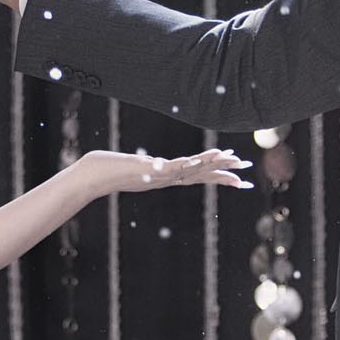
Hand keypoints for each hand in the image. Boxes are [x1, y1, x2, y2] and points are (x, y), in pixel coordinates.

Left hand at [73, 145, 251, 196]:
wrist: (91, 177)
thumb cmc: (108, 170)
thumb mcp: (134, 167)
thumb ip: (146, 167)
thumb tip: (151, 165)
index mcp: (166, 177)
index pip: (198, 177)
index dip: (219, 178)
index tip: (239, 180)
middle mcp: (166, 179)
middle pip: (202, 177)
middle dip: (225, 176)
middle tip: (247, 178)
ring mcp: (160, 176)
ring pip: (193, 171)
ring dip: (213, 166)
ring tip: (232, 161)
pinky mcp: (151, 171)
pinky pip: (175, 167)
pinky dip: (190, 163)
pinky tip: (202, 159)